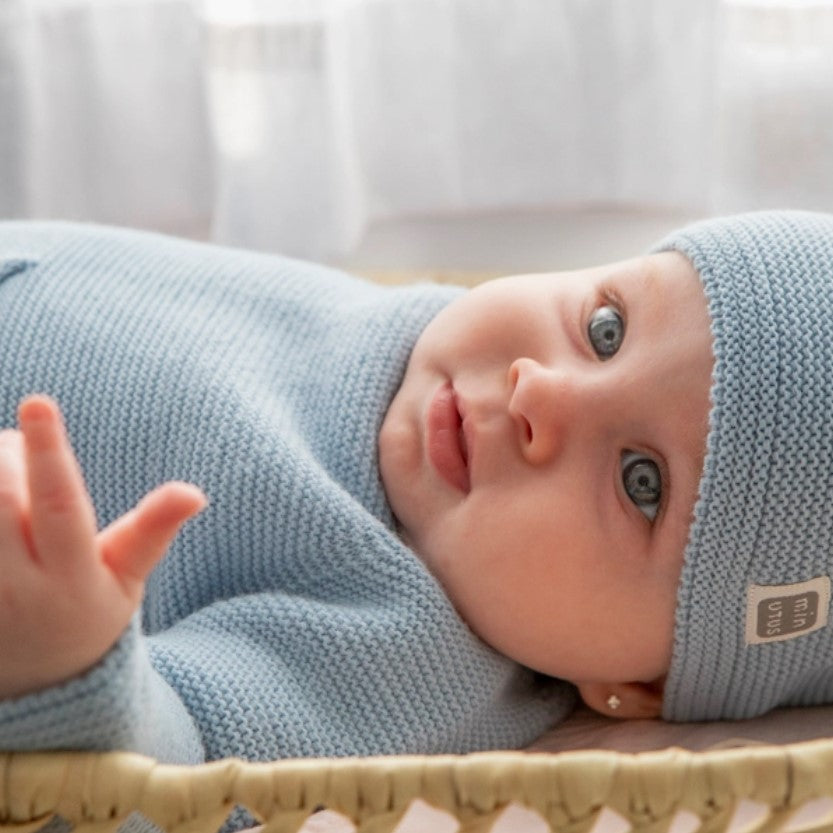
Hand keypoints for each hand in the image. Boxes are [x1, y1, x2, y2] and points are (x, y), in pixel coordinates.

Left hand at [0, 394, 206, 698]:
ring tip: (5, 469)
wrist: (36, 682)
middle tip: (21, 444)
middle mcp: (16, 585)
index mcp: (72, 577)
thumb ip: (153, 530)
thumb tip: (195, 492)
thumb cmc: (90, 613)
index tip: (38, 402)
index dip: (49, 452)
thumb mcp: (128, 578)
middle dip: (7, 453)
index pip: (59, 505)